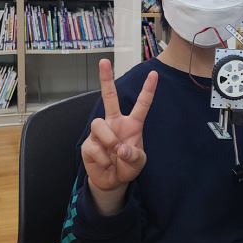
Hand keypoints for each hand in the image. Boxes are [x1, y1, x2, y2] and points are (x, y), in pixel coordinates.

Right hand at [81, 59, 157, 211]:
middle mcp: (114, 123)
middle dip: (106, 78)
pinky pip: (94, 145)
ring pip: (99, 125)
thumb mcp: (139, 163)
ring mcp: (100, 132)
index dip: (148, 90)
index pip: (141, 104)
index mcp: (131, 124)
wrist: (112, 182)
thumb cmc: (127, 166)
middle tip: (104, 61)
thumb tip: (120, 149)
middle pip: (109, 97)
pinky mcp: (88, 144)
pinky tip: (106, 163)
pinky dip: (103, 158)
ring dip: (108, 140)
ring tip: (113, 153)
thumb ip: (134, 156)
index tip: (154, 74)